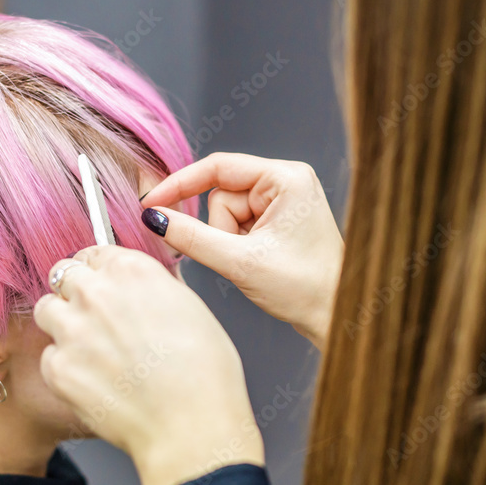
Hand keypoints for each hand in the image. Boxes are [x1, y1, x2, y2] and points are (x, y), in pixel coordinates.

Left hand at [33, 247, 263, 484]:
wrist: (190, 427)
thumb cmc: (204, 376)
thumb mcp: (192, 310)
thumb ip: (157, 288)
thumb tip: (144, 285)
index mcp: (132, 271)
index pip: (94, 252)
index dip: (97, 270)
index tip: (99, 283)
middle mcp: (96, 293)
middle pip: (62, 275)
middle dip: (74, 292)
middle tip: (92, 317)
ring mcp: (72, 330)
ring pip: (46, 310)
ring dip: (62, 324)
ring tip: (89, 350)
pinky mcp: (57, 368)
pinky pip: (49, 357)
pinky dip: (64, 367)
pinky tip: (93, 382)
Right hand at [141, 152, 342, 350]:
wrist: (335, 316)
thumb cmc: (304, 288)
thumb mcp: (240, 262)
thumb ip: (192, 238)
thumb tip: (155, 218)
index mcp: (286, 178)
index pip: (218, 168)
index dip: (180, 185)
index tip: (150, 203)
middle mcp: (286, 182)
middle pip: (220, 196)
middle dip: (220, 231)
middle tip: (241, 257)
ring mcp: (283, 202)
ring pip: (225, 215)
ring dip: (228, 242)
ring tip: (255, 263)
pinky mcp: (278, 221)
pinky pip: (237, 227)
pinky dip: (236, 247)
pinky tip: (258, 263)